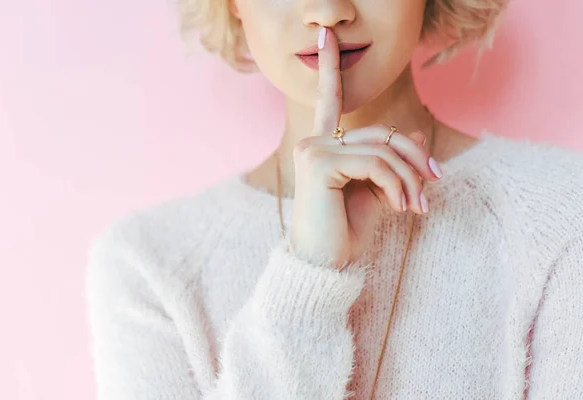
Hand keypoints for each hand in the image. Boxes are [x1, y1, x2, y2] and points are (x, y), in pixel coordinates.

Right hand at [289, 27, 441, 269]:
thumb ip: (391, 161)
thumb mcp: (378, 191)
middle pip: (380, 132)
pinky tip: (401, 208)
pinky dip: (398, 186)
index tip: (324, 36)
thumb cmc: (346, 231)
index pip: (328, 100)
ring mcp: (312, 150)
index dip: (328, 67)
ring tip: (417, 207)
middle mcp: (313, 142)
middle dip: (414, 159)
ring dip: (410, 179)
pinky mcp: (318, 164)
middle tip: (435, 184)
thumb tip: (416, 136)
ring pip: (382, 149)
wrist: (326, 265)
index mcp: (324, 146)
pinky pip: (376, 164)